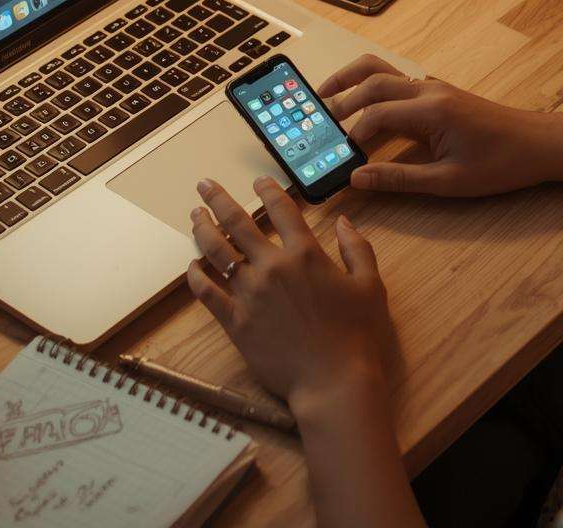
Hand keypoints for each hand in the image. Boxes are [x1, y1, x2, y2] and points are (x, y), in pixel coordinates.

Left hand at [187, 176, 399, 413]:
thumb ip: (357, 249)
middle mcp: (273, 267)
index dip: (268, 190)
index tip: (258, 181)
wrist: (333, 381)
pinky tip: (192, 266)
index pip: (281, 210)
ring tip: (195, 216)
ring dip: (203, 229)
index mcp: (305, 255)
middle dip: (218, 199)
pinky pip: (207, 293)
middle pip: (238, 223)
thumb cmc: (357, 336)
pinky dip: (196, 276)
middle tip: (205, 184)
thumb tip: (343, 222)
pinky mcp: (236, 321)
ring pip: (216, 252)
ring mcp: (250, 294)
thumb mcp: (370, 286)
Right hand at [319, 54, 562, 196]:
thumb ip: (399, 179)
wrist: (540, 143)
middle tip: (315, 120)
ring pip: (382, 71)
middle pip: (371, 82)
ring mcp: (434, 87)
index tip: (337, 157)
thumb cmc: (502, 164)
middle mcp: (428, 91)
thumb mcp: (449, 182)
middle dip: (339, 99)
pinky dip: (371, 84)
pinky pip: (396, 78)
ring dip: (351, 80)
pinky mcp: (438, 90)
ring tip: (325, 95)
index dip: (352, 137)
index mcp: (431, 111)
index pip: (375, 116)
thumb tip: (358, 179)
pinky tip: (361, 101)